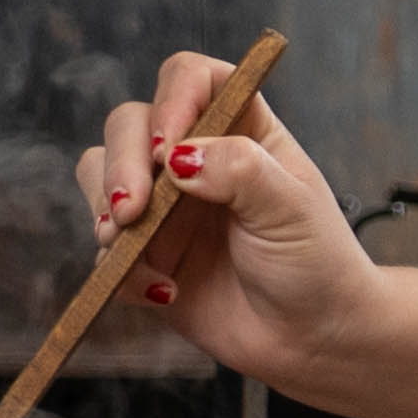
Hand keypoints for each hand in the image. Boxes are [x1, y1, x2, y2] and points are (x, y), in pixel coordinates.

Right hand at [75, 48, 384, 387]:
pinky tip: (163, 292)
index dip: (172, 99)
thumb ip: (241, 170)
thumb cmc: (316, 263)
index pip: (192, 79)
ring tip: (126, 241)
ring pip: (101, 174)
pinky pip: (104, 249)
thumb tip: (179, 157)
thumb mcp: (291, 208)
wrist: (311, 339)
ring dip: (104, 205)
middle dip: (121, 162)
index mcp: (240, 130)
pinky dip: (120, 269)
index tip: (167, 147)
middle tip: (132, 209)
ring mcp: (163, 207)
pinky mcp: (143, 256)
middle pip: (130, 123)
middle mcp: (194, 160)